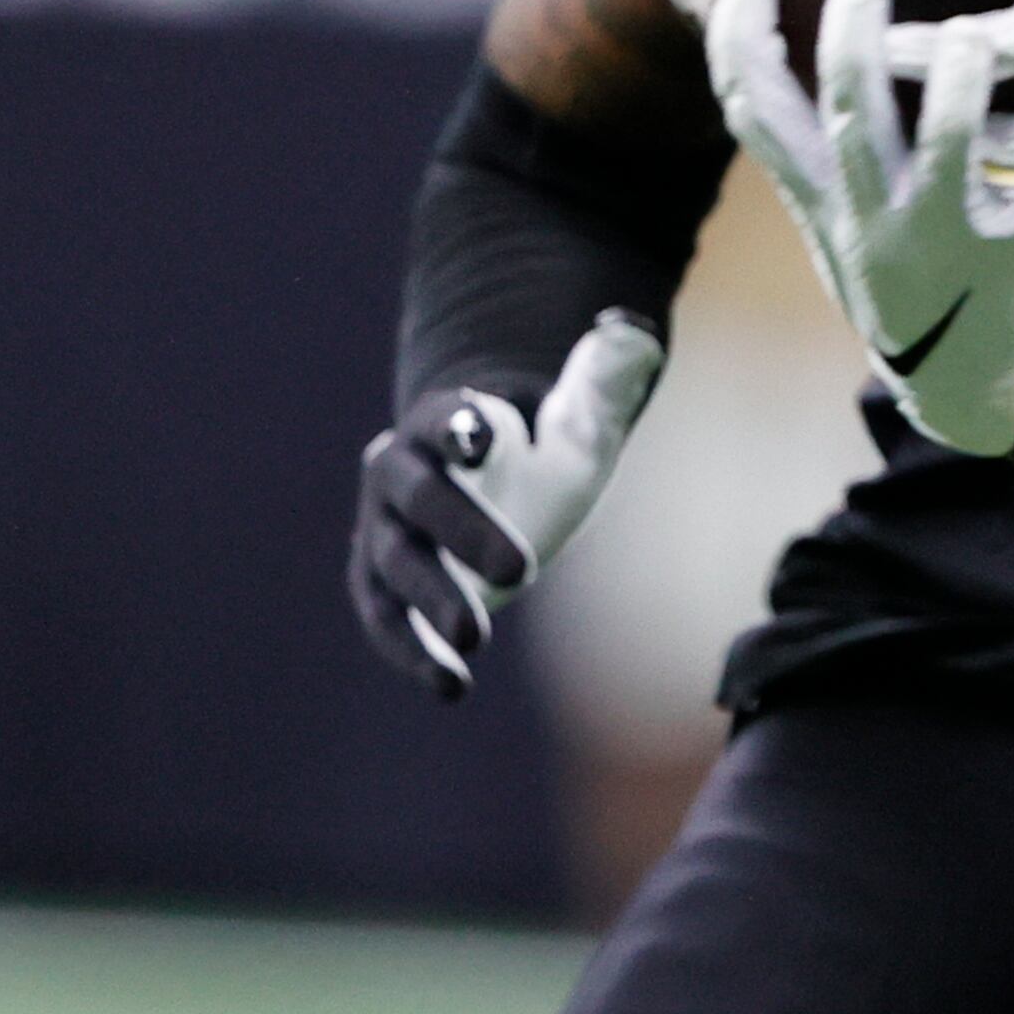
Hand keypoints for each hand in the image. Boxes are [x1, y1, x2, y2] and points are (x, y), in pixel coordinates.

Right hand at [348, 310, 662, 699]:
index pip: (440, 419)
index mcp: (443, 422)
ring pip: (395, 567)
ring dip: (432, 602)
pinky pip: (388, 621)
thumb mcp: (579, 415)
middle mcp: (399, 474)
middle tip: (522, 570)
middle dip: (465, 532)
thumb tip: (630, 329)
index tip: (478, 435)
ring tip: (477, 638)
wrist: (489, 488)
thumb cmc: (535, 448)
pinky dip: (412, 651)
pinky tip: (452, 684)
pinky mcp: (383, 590)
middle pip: (421, 499)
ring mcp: (384, 534)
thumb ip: (602, 378)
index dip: (454, 425)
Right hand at [703, 0, 1013, 454]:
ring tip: (969, 35)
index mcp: (825, 194)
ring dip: (957, 96)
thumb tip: (774, 22)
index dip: (740, 37)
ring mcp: (947, 242)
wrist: (963, 382)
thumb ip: (816, 136)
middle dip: (852, 50)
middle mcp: (875, 217)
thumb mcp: (837, 210)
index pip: (757, 113)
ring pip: (946, 163)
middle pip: (850, 124)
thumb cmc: (902, 261)